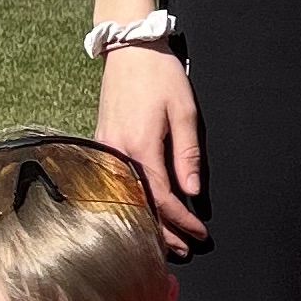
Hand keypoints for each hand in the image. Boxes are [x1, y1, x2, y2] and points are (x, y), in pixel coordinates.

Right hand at [96, 38, 205, 252]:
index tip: (200, 233)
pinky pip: (114, 185)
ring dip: (145, 222)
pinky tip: (142, 215)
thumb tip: (192, 192)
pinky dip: (130, 204)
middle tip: (185, 250)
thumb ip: (187, 155)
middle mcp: (116, 154)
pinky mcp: (100, 145)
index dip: (182, 221)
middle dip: (163, 232)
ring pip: (123, 199)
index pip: (162, 199)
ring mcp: (104, 150)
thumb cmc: (160, 76)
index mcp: (139, 148)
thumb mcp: (184, 112)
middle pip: (138, 206)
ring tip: (165, 242)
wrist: (129, 50)